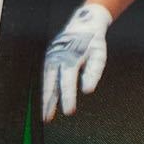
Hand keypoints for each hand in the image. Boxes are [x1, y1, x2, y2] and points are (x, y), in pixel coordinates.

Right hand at [42, 3, 112, 121]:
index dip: (68, 98)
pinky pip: (46, 77)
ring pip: (46, 81)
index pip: (67, 82)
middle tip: (47, 119)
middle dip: (49, 102)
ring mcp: (51, 58)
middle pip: (51, 84)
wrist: (84, 24)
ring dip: (45, 98)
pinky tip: (47, 102)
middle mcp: (57, 58)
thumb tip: (87, 91)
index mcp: (70, 58)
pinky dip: (46, 89)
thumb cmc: (93, 43)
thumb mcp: (99, 56)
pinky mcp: (50, 58)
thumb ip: (93, 73)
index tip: (69, 112)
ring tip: (45, 115)